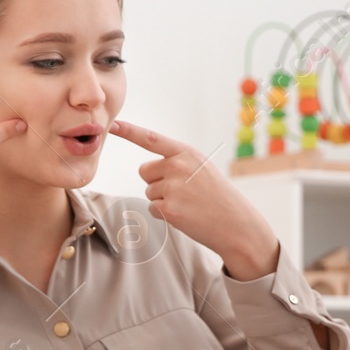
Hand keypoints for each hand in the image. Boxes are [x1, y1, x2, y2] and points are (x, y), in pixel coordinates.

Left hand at [109, 119, 280, 278]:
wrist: (237, 224)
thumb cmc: (218, 197)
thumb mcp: (202, 169)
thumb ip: (177, 162)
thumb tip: (147, 170)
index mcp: (186, 153)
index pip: (151, 139)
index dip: (129, 131)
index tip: (113, 125)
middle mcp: (178, 166)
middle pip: (145, 171)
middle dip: (157, 182)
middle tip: (183, 192)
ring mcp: (173, 188)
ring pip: (149, 192)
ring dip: (163, 200)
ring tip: (188, 204)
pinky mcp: (169, 209)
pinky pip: (153, 209)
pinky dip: (165, 215)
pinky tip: (186, 215)